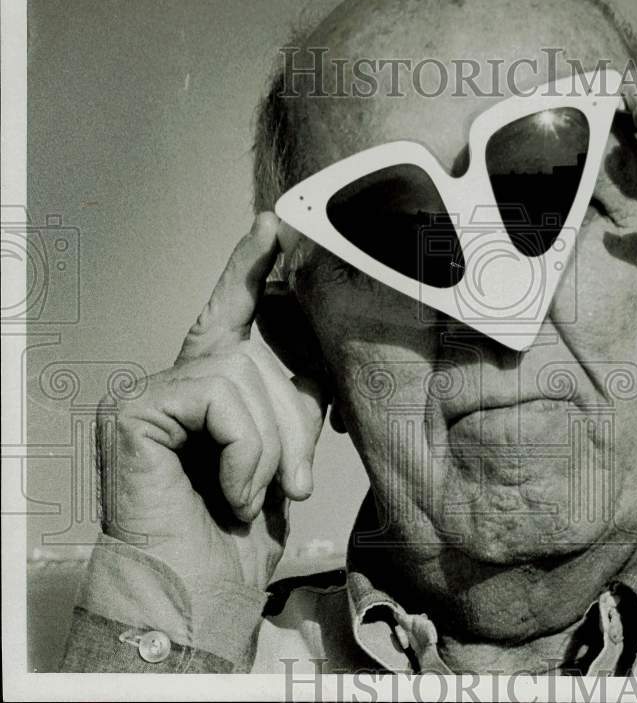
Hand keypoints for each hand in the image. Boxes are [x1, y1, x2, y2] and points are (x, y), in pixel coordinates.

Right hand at [96, 213, 325, 589]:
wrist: (200, 593)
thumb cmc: (240, 531)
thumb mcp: (285, 450)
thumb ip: (295, 398)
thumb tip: (323, 352)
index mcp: (208, 386)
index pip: (234, 311)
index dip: (254, 266)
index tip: (277, 222)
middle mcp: (174, 380)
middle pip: (256, 353)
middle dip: (293, 423)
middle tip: (294, 484)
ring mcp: (147, 392)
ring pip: (242, 374)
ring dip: (270, 448)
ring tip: (257, 495)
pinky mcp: (134, 408)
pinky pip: (219, 396)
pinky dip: (244, 451)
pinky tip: (233, 493)